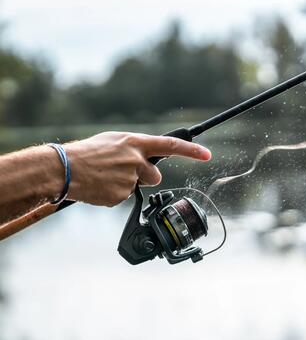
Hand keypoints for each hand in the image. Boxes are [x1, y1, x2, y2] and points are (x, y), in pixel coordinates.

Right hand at [63, 132, 210, 206]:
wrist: (63, 169)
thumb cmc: (86, 152)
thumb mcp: (113, 141)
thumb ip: (134, 148)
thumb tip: (146, 156)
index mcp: (135, 142)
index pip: (170, 145)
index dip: (191, 151)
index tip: (207, 154)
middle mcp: (136, 160)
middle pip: (155, 176)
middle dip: (144, 178)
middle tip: (123, 172)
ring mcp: (130, 179)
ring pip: (138, 188)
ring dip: (127, 185)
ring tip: (106, 177)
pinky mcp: (121, 195)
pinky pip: (124, 198)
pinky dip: (114, 194)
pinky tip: (101, 186)